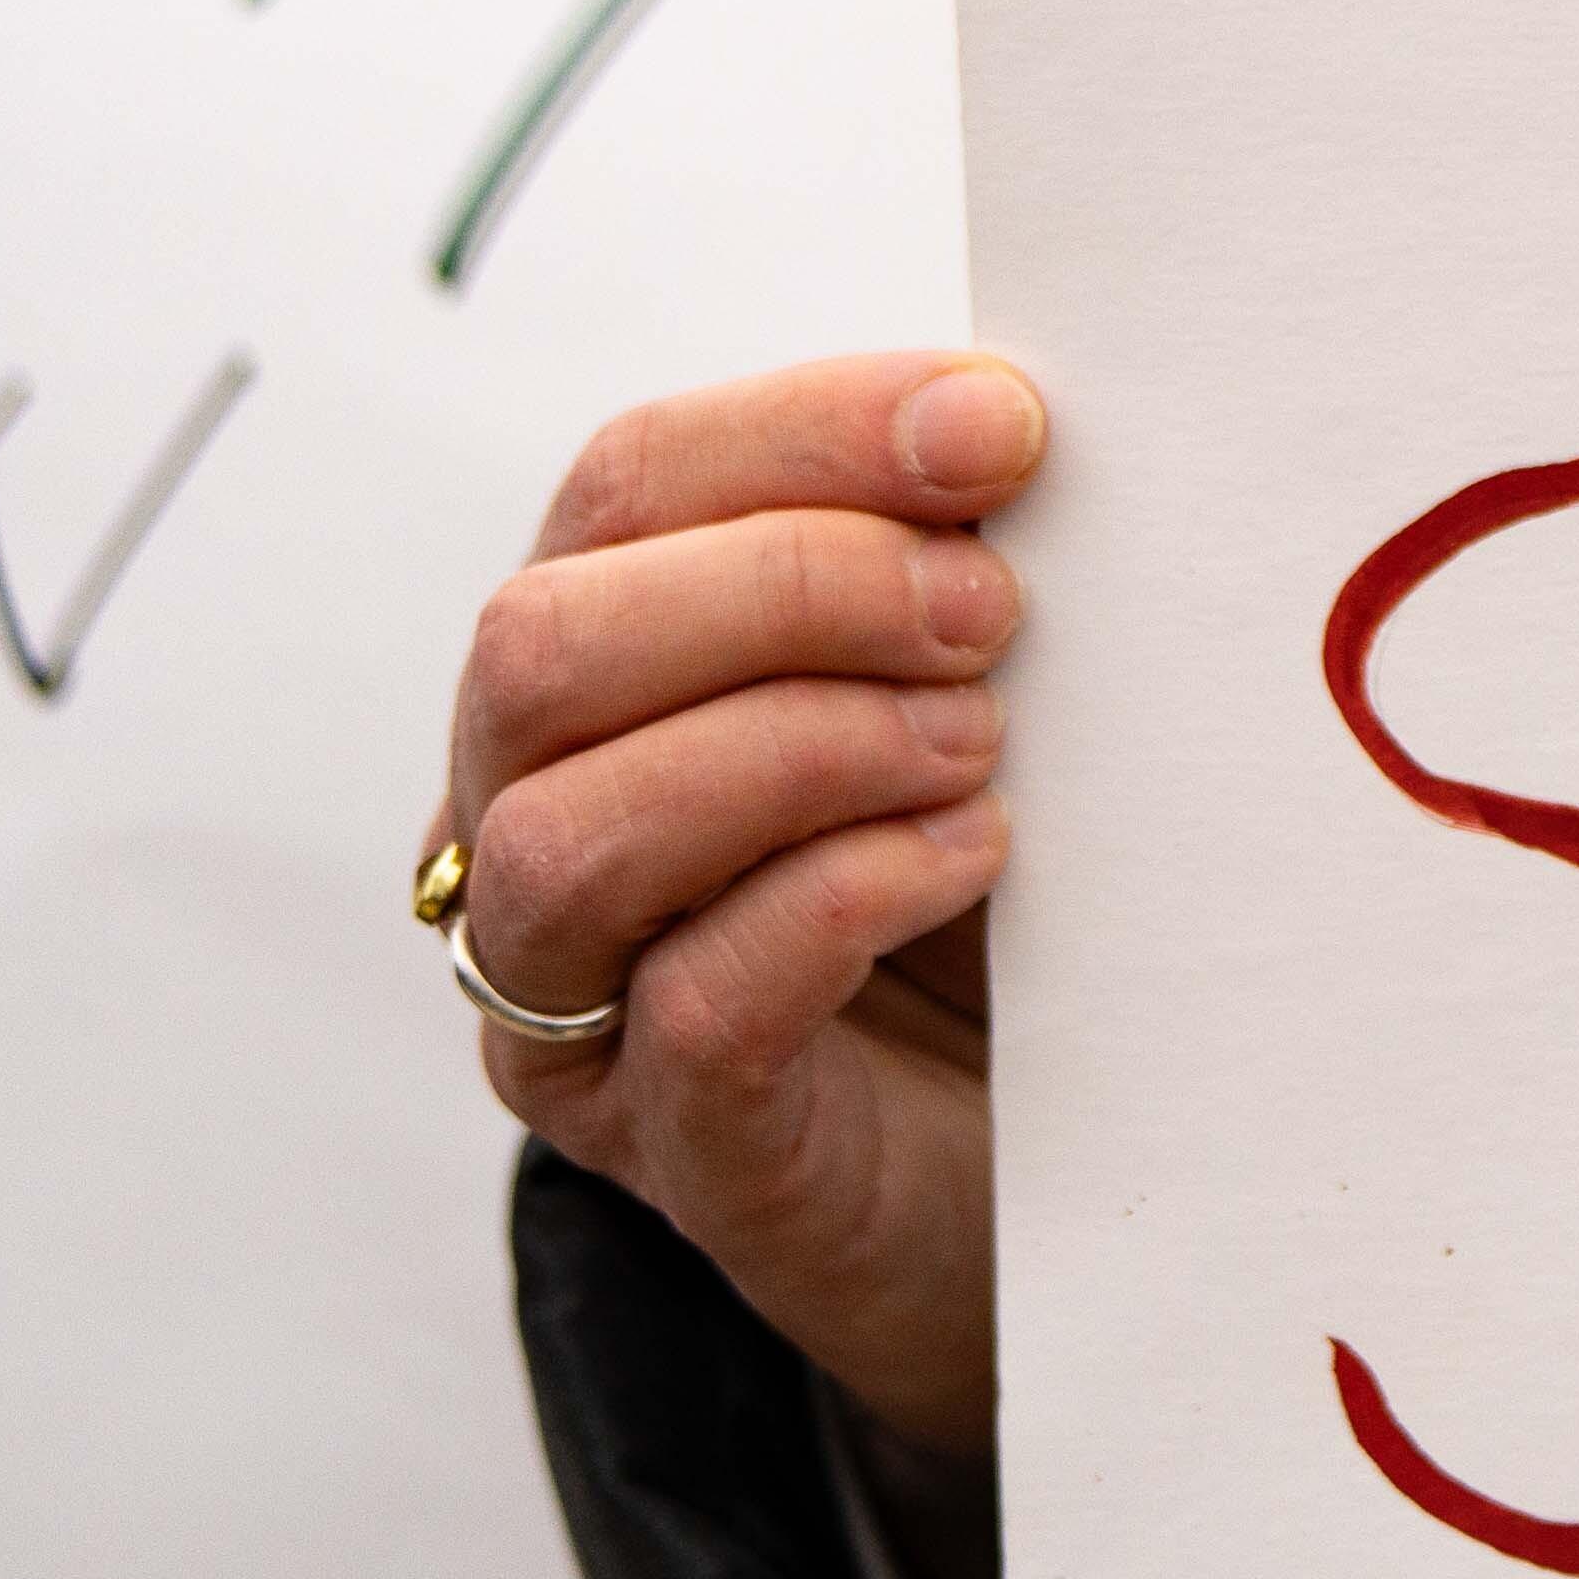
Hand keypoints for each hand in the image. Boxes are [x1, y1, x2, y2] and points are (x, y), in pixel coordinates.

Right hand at [431, 348, 1042, 1452]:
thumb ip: (953, 553)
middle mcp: (532, 829)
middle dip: (787, 587)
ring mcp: (582, 1007)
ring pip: (573, 836)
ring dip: (804, 746)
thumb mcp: (972, 682)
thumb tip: (1008, 414)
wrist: (1046, 1165)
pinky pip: (694, 1008)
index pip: (625, 486)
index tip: (1001, 427)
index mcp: (604, 668)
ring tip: (982, 744)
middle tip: (991, 611)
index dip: (806, 429)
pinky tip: (973, 855)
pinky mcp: (686, 1152)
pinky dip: (842, 899)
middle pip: (541, 648)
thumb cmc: (993, 889)